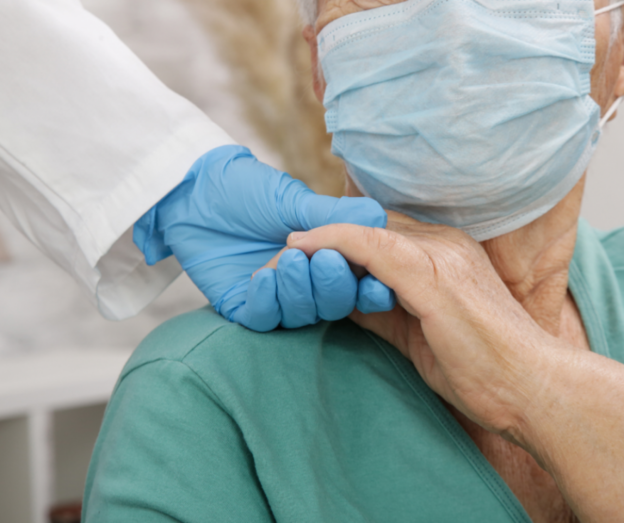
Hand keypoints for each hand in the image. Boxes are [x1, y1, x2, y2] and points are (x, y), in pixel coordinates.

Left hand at [133, 145, 394, 331]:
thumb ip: (333, 215)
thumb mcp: (292, 200)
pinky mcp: (244, 306)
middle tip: (320, 259)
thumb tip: (378, 216)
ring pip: (301, 315)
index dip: (370, 290)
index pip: (358, 283)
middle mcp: (306, 282)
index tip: (375, 284)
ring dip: (298, 290)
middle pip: (333, 304)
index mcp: (326, 256)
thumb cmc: (248, 190)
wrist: (196, 193)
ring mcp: (276, 297)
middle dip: (331, 285)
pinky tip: (262, 278)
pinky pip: (263, 318)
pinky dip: (267, 302)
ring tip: (287, 259)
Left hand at [287, 212, 555, 436]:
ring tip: (280, 252)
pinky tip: (299, 247)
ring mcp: (438, 254)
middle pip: (367, 224)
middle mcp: (441, 242)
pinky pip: (370, 246)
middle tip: (280, 250)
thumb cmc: (477, 364)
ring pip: (364, 229)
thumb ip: (380, 307)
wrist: (528, 387)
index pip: (379, 232)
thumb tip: (339, 300)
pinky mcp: (432, 275)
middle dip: (323, 235)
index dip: (338, 239)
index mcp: (443, 252)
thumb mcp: (416, 329)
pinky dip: (332, 242)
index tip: (302, 250)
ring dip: (318, 238)